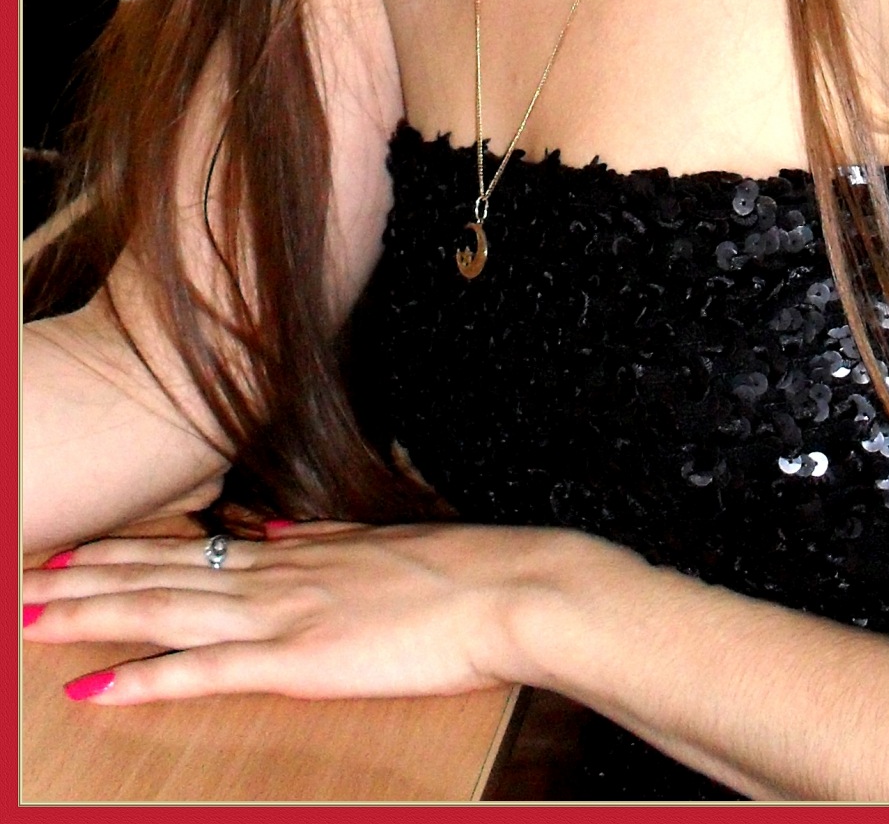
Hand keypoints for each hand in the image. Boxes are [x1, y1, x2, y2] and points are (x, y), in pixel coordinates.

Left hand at [22, 520, 569, 705]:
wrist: (507, 587)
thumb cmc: (460, 572)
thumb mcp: (380, 543)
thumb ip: (324, 543)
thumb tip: (280, 536)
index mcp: (297, 551)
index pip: (188, 550)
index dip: (123, 552)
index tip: (72, 555)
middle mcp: (276, 573)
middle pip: (158, 574)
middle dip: (82, 580)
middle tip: (22, 582)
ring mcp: (282, 613)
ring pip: (163, 610)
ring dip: (89, 616)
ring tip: (31, 619)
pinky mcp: (298, 656)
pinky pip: (205, 668)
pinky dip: (145, 676)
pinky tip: (98, 685)